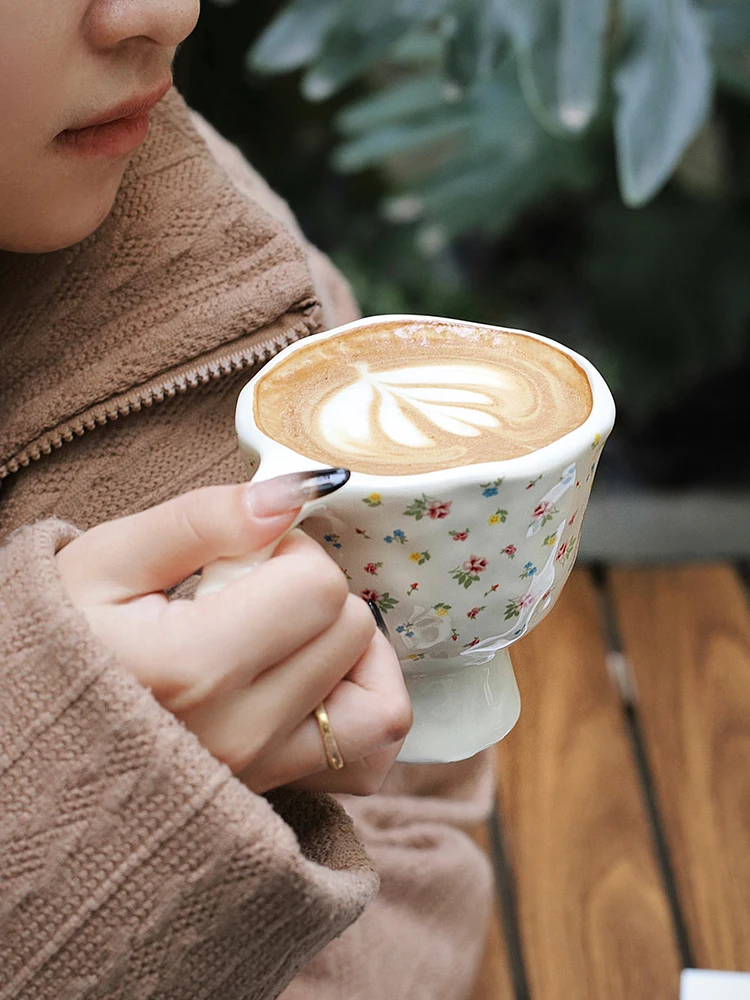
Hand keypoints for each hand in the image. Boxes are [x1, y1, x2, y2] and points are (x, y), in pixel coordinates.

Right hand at [55, 475, 411, 794]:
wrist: (24, 742)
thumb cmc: (57, 644)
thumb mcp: (105, 561)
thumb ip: (203, 519)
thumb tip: (293, 495)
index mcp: (191, 667)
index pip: (319, 587)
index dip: (290, 552)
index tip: (244, 559)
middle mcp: (238, 732)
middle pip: (351, 631)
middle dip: (314, 591)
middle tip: (254, 594)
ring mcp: (260, 774)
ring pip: (380, 701)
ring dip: (352, 651)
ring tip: (293, 635)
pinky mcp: (274, 793)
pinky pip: (366, 756)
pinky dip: (362, 709)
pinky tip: (318, 680)